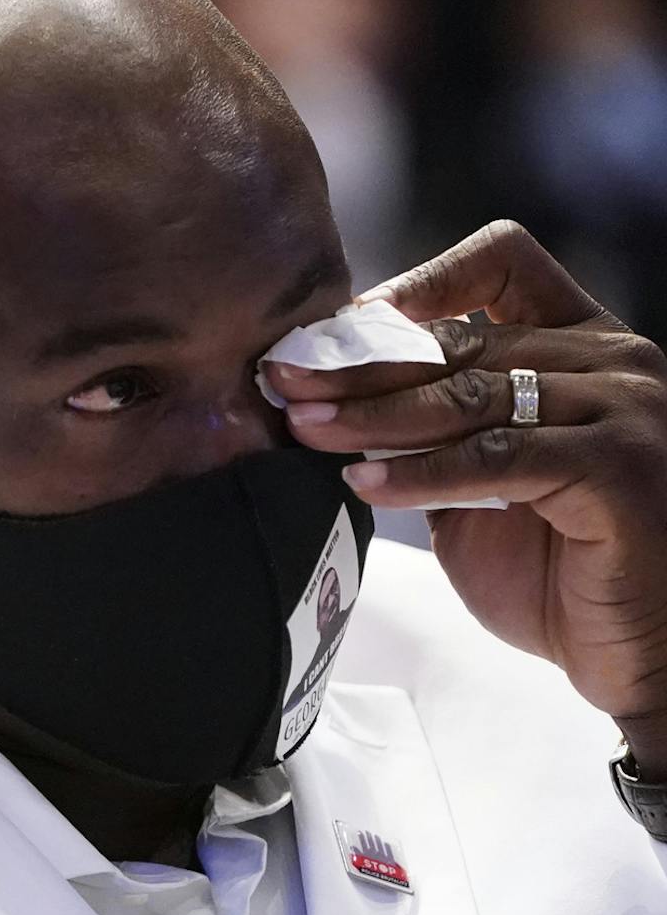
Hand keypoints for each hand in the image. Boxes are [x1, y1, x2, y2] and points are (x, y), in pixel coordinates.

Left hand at [266, 221, 666, 774]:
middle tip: (283, 382)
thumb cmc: (562, 568)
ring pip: (473, 393)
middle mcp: (615, 361)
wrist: (641, 653)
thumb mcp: (482, 482)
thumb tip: (328, 400)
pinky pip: (496, 457)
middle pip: (464, 338)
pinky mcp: (617, 466)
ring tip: (306, 428)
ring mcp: (625, 410)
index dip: (415, 285)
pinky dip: (421, 470)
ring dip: (375, 413)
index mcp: (585, 343)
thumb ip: (434, 431)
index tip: (336, 326)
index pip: (500, 262)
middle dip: (360, 363)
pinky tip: (363, 482)